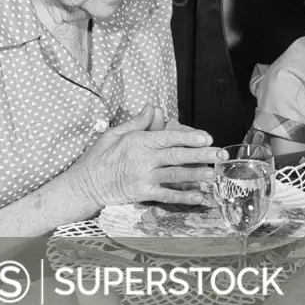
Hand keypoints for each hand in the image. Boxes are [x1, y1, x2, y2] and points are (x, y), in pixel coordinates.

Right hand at [69, 105, 225, 209]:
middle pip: (177, 156)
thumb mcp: (115, 133)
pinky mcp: (143, 194)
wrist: (84, 185)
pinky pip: (167, 196)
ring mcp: (143, 179)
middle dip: (201, 155)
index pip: (168, 138)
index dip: (189, 137)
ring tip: (214, 174)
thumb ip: (138, 122)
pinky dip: (183, 197)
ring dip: (196, 175)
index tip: (206, 137)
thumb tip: (154, 108)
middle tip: (220, 154)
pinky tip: (199, 196)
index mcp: (138, 143)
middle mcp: (143, 161)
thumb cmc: (99, 157)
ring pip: (175, 176)